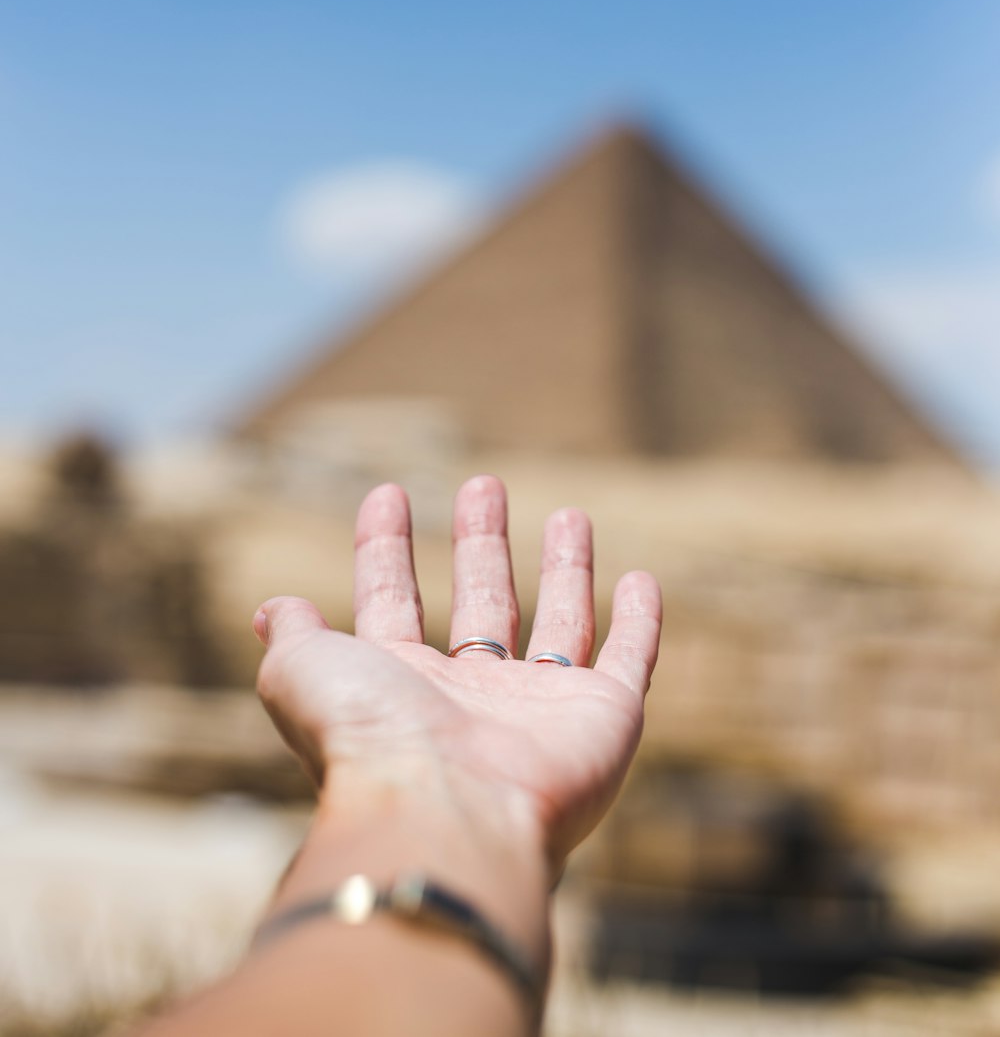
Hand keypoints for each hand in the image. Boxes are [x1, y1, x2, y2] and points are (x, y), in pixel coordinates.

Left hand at [254, 475, 661, 874]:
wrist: (449, 812)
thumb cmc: (370, 739)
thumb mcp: (304, 676)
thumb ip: (293, 641)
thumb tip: (271, 611)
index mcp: (401, 687)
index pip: (391, 603)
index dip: (385, 550)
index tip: (387, 494)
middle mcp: (472, 699)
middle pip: (481, 604)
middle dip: (481, 543)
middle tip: (483, 484)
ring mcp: (542, 710)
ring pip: (560, 624)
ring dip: (566, 570)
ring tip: (570, 513)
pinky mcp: (605, 718)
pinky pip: (629, 659)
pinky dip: (640, 623)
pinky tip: (643, 579)